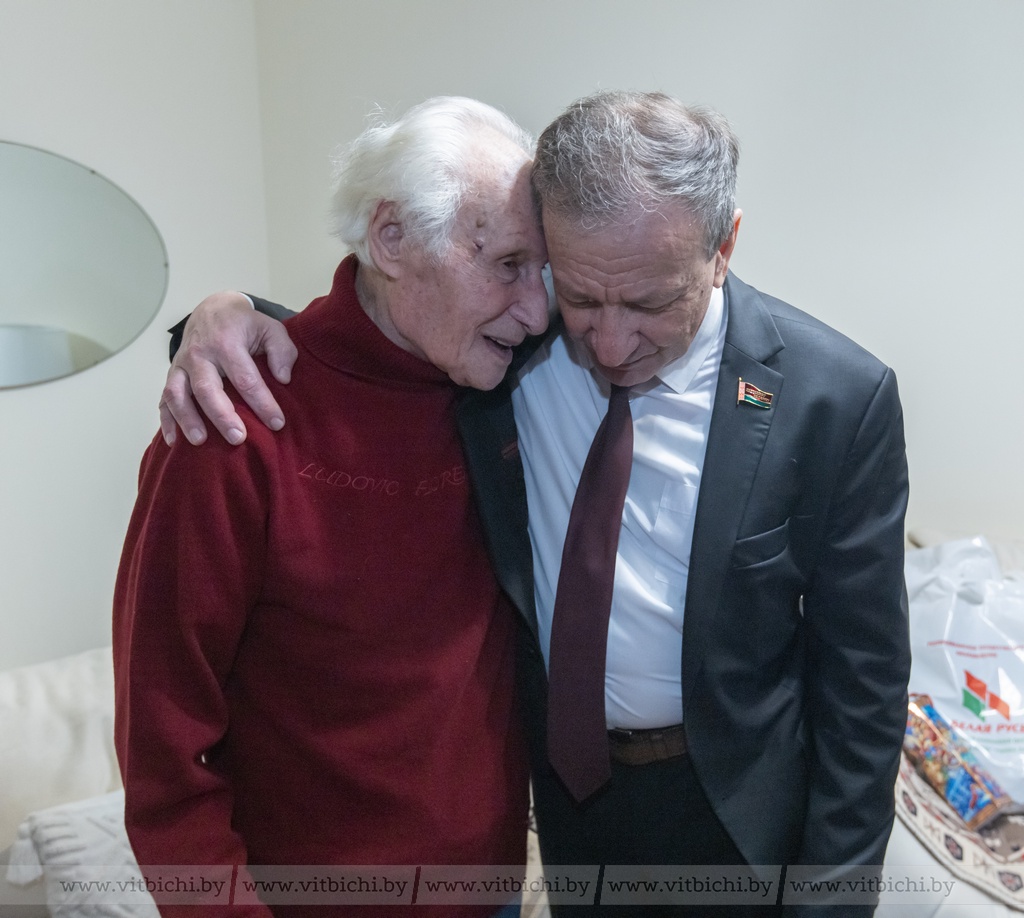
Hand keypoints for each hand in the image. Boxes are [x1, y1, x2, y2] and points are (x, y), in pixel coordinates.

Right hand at [159, 292, 297, 445]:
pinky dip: (167, 420)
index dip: (262, 403)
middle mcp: (200, 354)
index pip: (245, 378)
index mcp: (226, 342)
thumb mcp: (270, 328)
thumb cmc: (245, 325)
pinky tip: (175, 441)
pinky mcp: (172, 374)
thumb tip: (283, 378)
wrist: (212, 309)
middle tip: (237, 438)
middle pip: (207, 388)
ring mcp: (182, 365)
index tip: (277, 423)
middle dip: (221, 415)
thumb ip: (282, 351)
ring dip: (187, 419)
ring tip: (200, 441)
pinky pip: (164, 398)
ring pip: (177, 393)